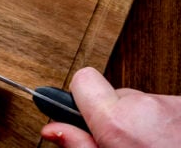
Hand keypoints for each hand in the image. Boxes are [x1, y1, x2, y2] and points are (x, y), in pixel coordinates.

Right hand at [41, 67, 180, 147]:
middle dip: (118, 118)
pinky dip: (169, 126)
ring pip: (146, 105)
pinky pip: (171, 110)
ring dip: (147, 124)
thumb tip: (53, 129)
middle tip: (126, 147)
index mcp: (118, 123)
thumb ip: (80, 147)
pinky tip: (173, 144)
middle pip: (117, 96)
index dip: (81, 99)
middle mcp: (147, 106)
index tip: (85, 117)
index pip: (83, 80)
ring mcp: (176, 105)